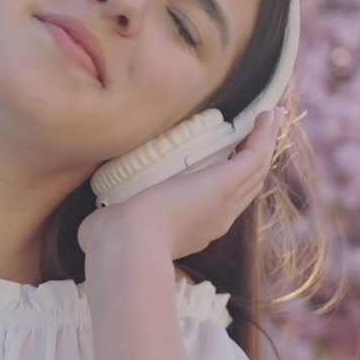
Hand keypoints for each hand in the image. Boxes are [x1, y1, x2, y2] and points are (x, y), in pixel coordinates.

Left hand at [79, 108, 284, 269]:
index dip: (228, 183)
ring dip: (266, 142)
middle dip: (255, 160)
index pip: (219, 204)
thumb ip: (106, 226)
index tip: (227, 164)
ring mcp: (224, 201)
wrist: (126, 245)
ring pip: (256, 169)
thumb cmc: (111, 242)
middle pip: (246, 186)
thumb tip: (89, 229)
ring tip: (271, 118)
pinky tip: (267, 114)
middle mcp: (215, 218)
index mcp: (192, 230)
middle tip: (262, 134)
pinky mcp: (224, 183)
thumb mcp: (111, 231)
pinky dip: (264, 135)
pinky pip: (254, 155)